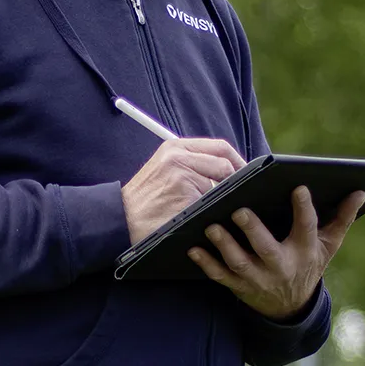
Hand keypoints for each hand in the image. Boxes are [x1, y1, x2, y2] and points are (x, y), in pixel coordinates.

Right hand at [122, 138, 245, 245]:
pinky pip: (211, 201)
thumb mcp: (164, 170)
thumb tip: (226, 170)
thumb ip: (190, 163)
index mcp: (175, 146)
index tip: (243, 174)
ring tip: (213, 207)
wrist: (121, 219)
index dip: (236, 161)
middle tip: (239, 193)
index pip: (219, 147)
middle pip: (224, 161)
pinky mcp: (184, 193)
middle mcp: (178, 155)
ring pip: (220, 183)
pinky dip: (212, 210)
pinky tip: (204, 217)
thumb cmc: (144, 200)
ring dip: (221, 197)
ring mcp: (182, 173)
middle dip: (236, 178)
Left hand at [187, 186, 364, 319]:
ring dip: (225, 245)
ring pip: (240, 262)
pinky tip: (193, 248)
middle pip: (267, 248)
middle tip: (239, 209)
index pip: (307, 228)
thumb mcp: (328, 245)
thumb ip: (342, 218)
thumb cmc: (308, 263)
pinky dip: (206, 264)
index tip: (298, 187)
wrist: (290, 307)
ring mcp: (259, 278)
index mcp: (305, 251)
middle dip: (253, 230)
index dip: (304, 208)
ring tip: (210, 225)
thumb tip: (360, 192)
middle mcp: (282, 266)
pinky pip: (221, 276)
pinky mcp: (239, 286)